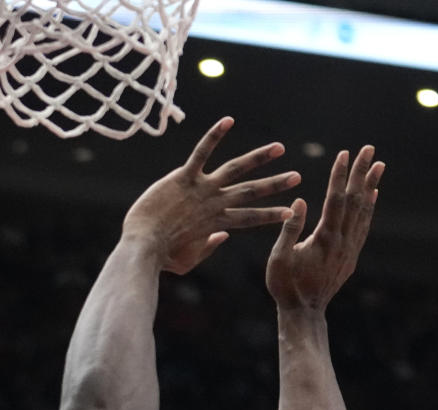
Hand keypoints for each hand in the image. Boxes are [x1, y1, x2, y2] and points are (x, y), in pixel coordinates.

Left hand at [121, 116, 299, 274]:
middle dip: (275, 185)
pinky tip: (229, 120)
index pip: (250, 219)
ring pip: (235, 170)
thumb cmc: (160, 259)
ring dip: (259, 158)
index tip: (290, 213)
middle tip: (296, 177)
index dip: (271, 216)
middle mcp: (213, 205)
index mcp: (215, 224)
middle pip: (250, 193)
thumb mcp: (187, 261)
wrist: (141, 247)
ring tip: (278, 148)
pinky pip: (202, 152)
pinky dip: (215, 135)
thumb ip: (208, 249)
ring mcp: (200, 190)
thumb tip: (224, 235)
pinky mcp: (183, 178)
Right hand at [266, 145, 383, 311]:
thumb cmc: (286, 286)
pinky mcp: (351, 257)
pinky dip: (369, 208)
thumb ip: (291, 229)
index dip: (340, 175)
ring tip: (379, 165)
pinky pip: (364, 227)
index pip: (335, 199)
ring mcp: (350, 249)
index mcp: (324, 238)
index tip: (344, 154)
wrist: (304, 313)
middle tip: (369, 149)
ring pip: (364, 212)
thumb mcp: (280, 257)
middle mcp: (342, 241)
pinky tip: (373, 196)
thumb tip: (300, 201)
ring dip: (371, 186)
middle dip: (361, 172)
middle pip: (355, 200)